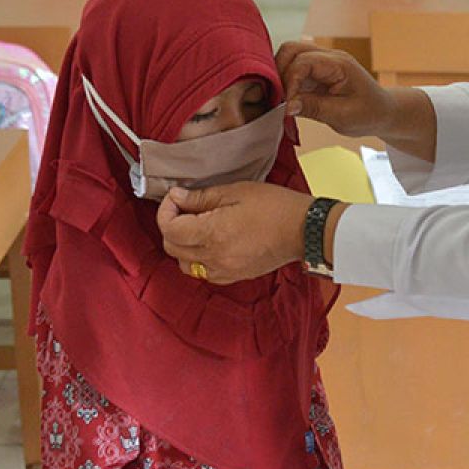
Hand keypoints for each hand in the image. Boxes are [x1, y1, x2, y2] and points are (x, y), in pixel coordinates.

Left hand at [157, 182, 309, 284]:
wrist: (303, 230)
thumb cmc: (275, 206)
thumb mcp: (236, 191)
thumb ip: (202, 197)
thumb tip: (177, 197)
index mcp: (213, 233)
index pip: (169, 229)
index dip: (166, 210)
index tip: (175, 198)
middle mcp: (214, 257)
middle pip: (172, 247)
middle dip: (171, 226)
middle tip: (184, 208)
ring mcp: (224, 270)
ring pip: (184, 264)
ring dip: (183, 245)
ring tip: (196, 227)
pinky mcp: (234, 276)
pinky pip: (203, 273)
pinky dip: (198, 259)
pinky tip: (211, 243)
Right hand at [275, 41, 394, 135]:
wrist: (382, 112)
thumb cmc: (368, 114)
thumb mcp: (343, 116)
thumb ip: (314, 108)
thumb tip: (286, 106)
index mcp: (339, 64)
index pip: (303, 62)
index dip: (289, 82)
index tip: (287, 105)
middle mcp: (329, 57)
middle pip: (291, 49)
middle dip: (279, 72)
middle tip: (279, 100)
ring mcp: (321, 62)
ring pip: (289, 56)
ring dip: (280, 75)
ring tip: (282, 100)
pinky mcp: (315, 72)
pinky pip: (293, 67)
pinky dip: (285, 81)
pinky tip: (287, 99)